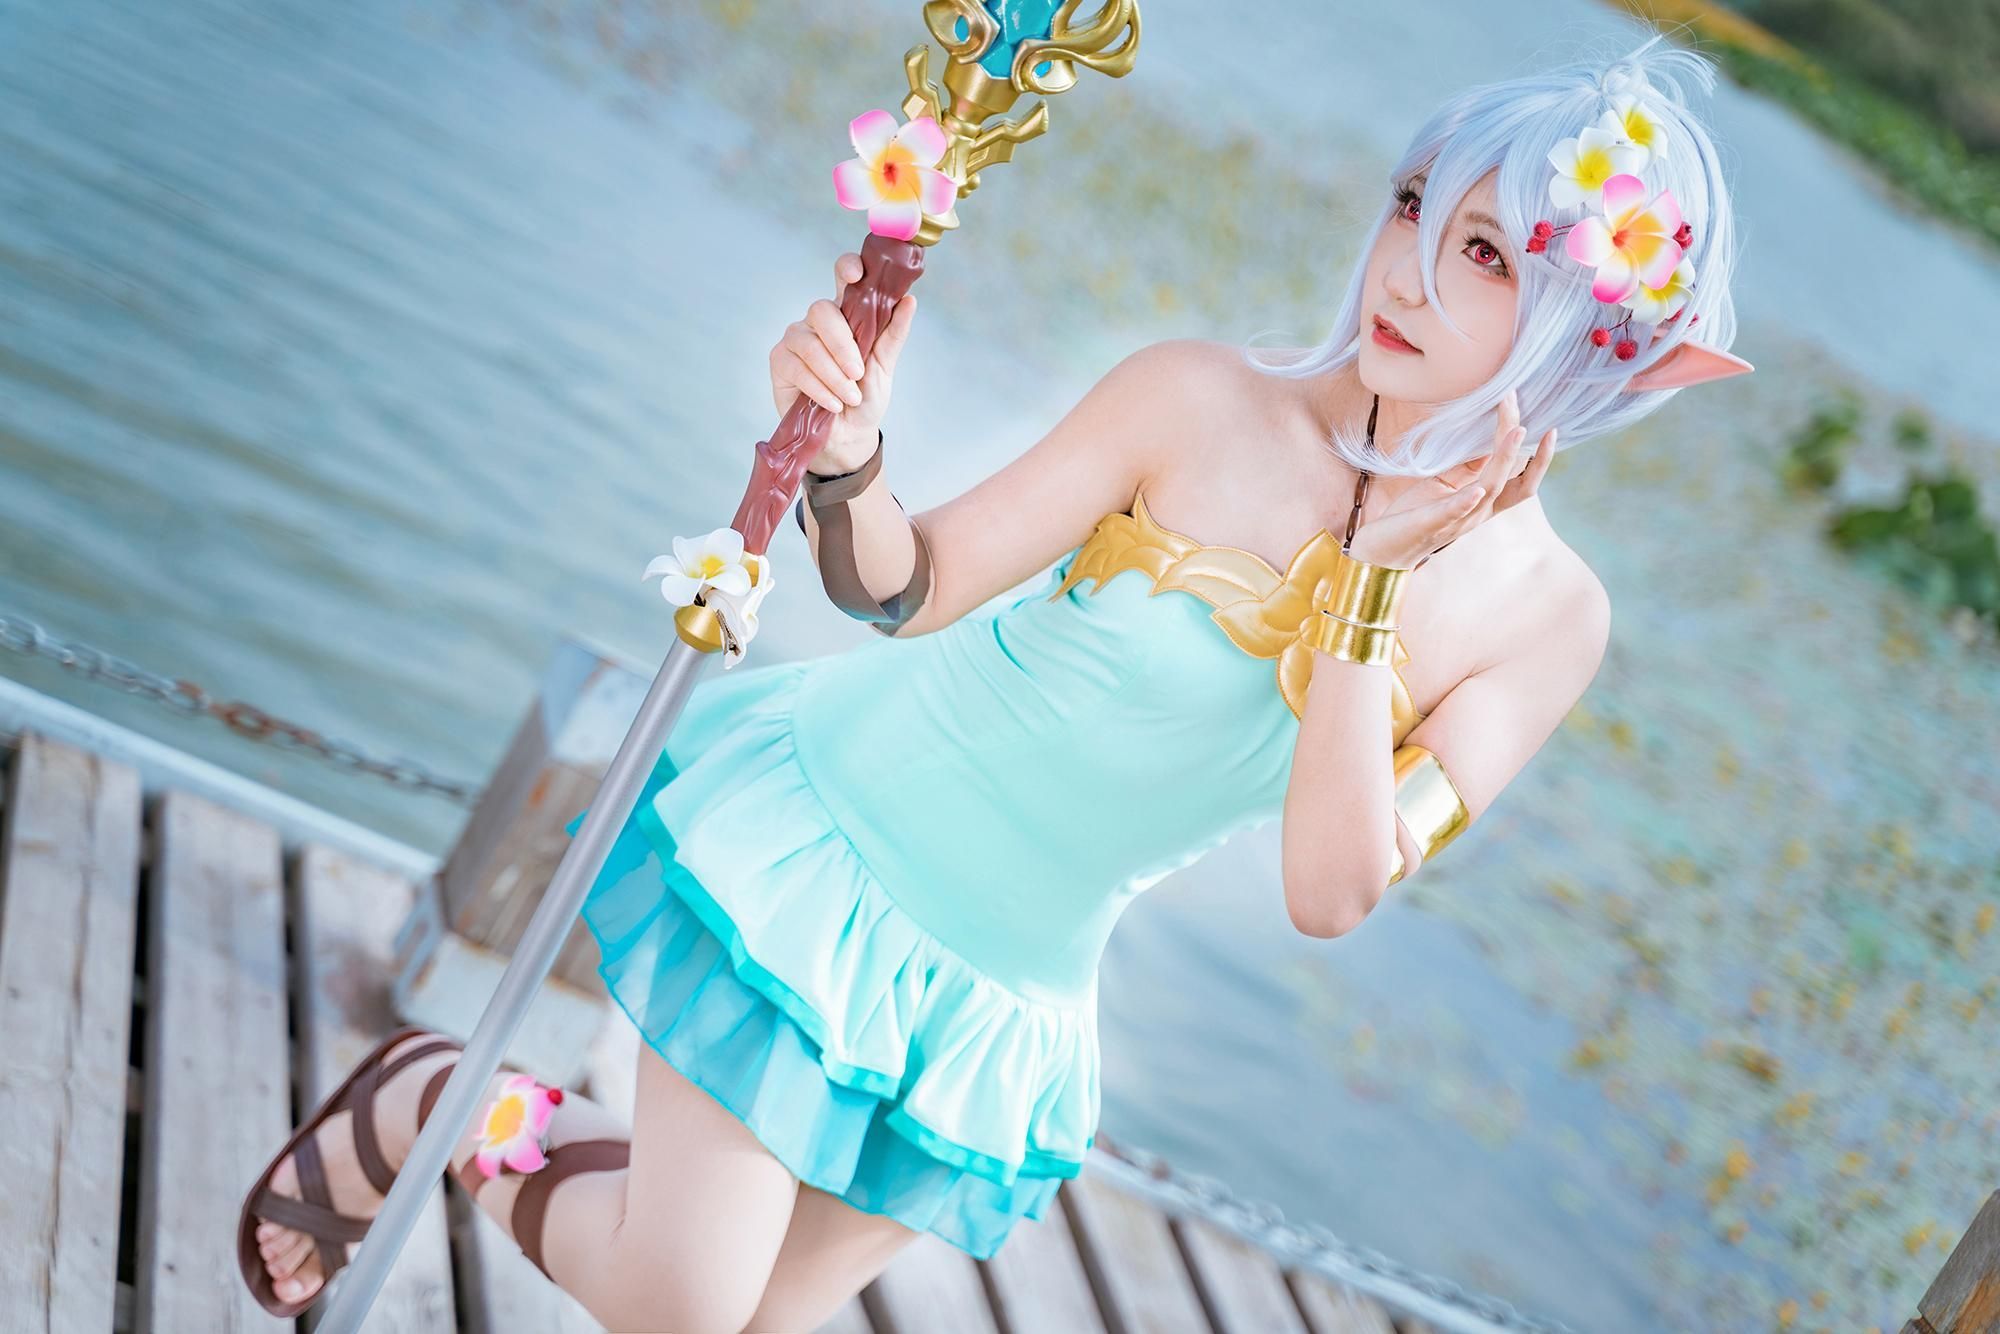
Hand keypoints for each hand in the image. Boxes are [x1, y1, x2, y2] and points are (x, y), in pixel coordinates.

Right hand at [768, 250, 918, 475]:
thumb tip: (909, 300)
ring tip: (849, 397)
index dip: (846, 268)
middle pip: (821, 310)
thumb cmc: (865, 397)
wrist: (849, 435)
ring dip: (833, 374)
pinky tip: (833, 403)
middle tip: (858, 373)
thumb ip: (894, 333)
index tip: (857, 275)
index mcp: (846, 313)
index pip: (842, 277)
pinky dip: (819, 387)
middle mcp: (818, 321)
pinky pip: (796, 367)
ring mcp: (796, 339)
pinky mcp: (780, 361)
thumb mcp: (884, 366)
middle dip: (843, 344)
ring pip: (809, 343)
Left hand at [1345, 387, 1556, 568]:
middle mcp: (1479, 512)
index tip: (1546, 427)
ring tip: (1515, 431)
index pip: (1521, 479)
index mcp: (1484, 502)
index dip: (1537, 456)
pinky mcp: (1432, 523)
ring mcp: (1458, 519)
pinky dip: (1467, 500)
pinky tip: (1477, 489)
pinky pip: (1455, 512)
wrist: (1383, 548)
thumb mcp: (1445, 484)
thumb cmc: (1414, 514)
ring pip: (1491, 490)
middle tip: (1539, 423)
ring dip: (1504, 460)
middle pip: (1519, 486)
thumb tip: (1488, 442)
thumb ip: (1468, 468)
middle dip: (1534, 456)